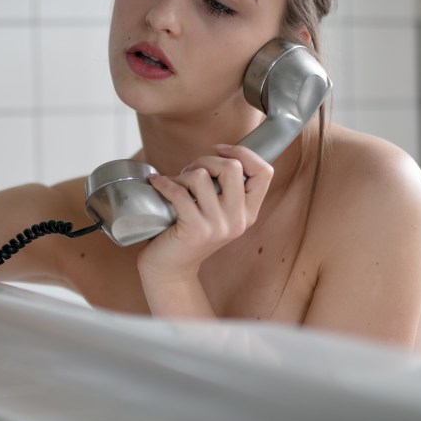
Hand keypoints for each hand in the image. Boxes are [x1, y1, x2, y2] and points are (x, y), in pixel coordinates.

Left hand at [138, 144, 272, 283]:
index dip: (243, 153)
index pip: (264, 172)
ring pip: (202, 176)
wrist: (171, 269)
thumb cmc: (190, 232)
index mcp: (249, 213)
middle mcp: (238, 220)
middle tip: (190, 172)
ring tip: (175, 185)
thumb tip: (223, 152)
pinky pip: (179, 192)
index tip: (219, 150)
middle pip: (232, 167)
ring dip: (183, 174)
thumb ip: (227, 188)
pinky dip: (164, 183)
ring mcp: (218, 226)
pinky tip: (157, 183)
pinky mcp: (195, 229)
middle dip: (206, 160)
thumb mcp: (218, 211)